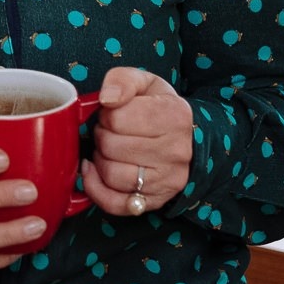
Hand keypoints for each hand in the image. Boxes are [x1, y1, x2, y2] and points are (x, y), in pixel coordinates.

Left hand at [80, 68, 194, 216]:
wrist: (188, 139)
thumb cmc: (159, 108)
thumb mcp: (145, 83)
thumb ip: (122, 79)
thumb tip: (106, 98)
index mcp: (175, 116)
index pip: (116, 117)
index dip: (106, 114)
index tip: (114, 113)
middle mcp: (176, 152)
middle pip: (111, 146)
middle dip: (102, 135)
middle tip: (110, 131)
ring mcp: (168, 180)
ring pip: (111, 174)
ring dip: (100, 160)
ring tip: (108, 149)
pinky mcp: (155, 201)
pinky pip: (114, 204)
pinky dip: (95, 189)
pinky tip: (94, 172)